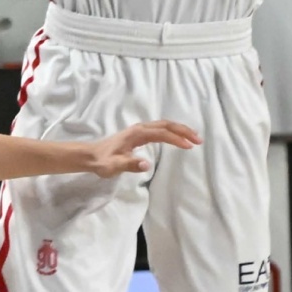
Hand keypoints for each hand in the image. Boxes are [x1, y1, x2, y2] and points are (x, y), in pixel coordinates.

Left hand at [86, 120, 201, 177]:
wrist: (92, 156)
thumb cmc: (103, 161)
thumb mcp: (114, 166)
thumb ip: (129, 165)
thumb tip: (147, 165)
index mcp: (137, 134)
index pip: (161, 133)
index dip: (176, 138)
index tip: (189, 146)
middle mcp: (140, 128)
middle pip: (166, 125)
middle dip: (183, 131)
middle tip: (199, 140)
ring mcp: (140, 130)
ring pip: (164, 125)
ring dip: (179, 130)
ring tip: (194, 139)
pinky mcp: (139, 134)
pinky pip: (160, 129)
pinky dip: (172, 132)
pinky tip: (178, 138)